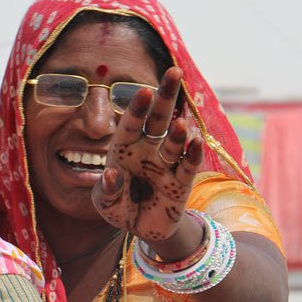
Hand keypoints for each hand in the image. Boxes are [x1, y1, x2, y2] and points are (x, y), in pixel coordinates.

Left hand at [92, 66, 203, 243]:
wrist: (142, 229)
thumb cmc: (119, 207)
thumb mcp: (105, 203)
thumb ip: (107, 191)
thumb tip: (112, 174)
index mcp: (125, 148)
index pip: (131, 123)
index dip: (137, 108)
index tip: (145, 91)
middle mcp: (147, 150)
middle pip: (158, 119)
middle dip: (165, 96)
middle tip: (175, 72)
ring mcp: (165, 164)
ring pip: (173, 142)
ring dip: (177, 133)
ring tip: (180, 124)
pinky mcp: (181, 182)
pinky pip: (188, 166)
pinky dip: (193, 155)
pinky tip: (197, 142)